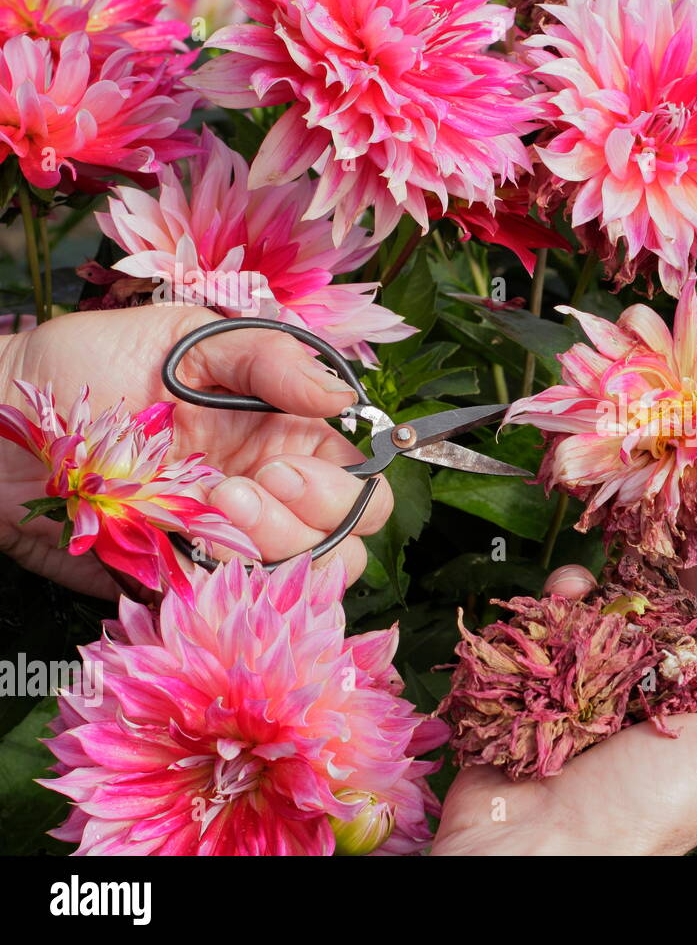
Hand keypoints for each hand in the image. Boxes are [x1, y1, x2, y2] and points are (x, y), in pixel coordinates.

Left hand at [0, 304, 392, 597]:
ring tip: (207, 512)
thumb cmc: (86, 367)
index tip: (284, 467)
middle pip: (350, 536)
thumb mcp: (184, 336)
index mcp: (285, 432)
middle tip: (238, 490)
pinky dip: (229, 592)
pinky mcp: (184, 583)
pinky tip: (185, 553)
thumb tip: (343, 397)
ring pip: (306, 579)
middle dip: (313, 520)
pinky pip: (239, 608)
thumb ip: (270, 358)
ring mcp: (231, 542)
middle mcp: (270, 492)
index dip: (343, 483)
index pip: (362, 475)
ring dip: (271, 553)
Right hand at [429, 554, 696, 854]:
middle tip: (657, 525)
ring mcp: (583, 688)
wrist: (545, 848)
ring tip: (602, 567)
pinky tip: (565, 591)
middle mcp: (642, 697)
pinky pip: (542, 626)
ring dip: (601, 581)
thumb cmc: (654, 806)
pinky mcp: (530, 683)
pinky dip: (552, 601)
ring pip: (597, 612)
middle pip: (654, 613)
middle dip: (655, 569)